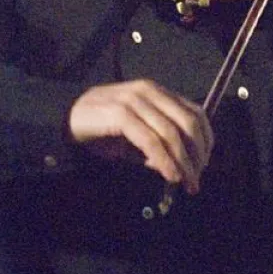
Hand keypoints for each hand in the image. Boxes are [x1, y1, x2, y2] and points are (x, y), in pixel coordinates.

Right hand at [67, 79, 212, 193]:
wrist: (66, 119)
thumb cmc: (101, 128)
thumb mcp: (135, 136)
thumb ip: (158, 146)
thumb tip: (180, 166)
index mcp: (156, 92)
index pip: (194, 111)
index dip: (206, 138)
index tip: (205, 162)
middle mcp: (149, 92)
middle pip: (188, 122)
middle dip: (197, 153)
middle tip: (197, 177)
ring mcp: (134, 101)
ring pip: (171, 132)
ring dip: (183, 162)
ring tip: (186, 182)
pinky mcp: (121, 114)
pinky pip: (151, 141)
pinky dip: (164, 160)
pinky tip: (170, 175)